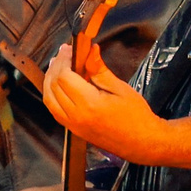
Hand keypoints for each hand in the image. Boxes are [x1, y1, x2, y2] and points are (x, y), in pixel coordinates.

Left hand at [41, 35, 169, 161]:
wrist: (141, 142)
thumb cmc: (136, 115)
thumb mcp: (120, 88)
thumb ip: (100, 70)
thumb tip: (90, 50)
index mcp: (89, 104)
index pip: (64, 77)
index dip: (64, 60)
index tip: (70, 48)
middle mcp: (76, 116)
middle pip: (53, 86)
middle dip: (56, 67)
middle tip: (64, 53)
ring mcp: (72, 125)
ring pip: (49, 99)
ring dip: (49, 80)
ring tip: (58, 65)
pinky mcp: (72, 129)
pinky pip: (54, 109)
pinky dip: (52, 94)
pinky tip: (59, 84)